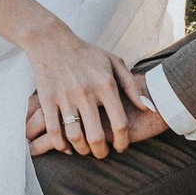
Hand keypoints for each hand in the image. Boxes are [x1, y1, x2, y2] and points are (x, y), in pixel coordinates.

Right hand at [29, 67, 175, 154]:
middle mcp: (86, 92)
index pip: (119, 123)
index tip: (121, 147)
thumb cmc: (87, 53)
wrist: (52, 41)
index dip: (122, 141)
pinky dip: (60, 144)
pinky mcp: (47, 99)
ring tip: (86, 150)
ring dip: (82, 150)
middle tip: (103, 153)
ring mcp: (65, 96)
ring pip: (75, 137)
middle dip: (102, 152)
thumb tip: (148, 108)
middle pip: (97, 136)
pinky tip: (67, 146)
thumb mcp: (113, 62)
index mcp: (106, 84)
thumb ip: (132, 86)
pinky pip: (54, 131)